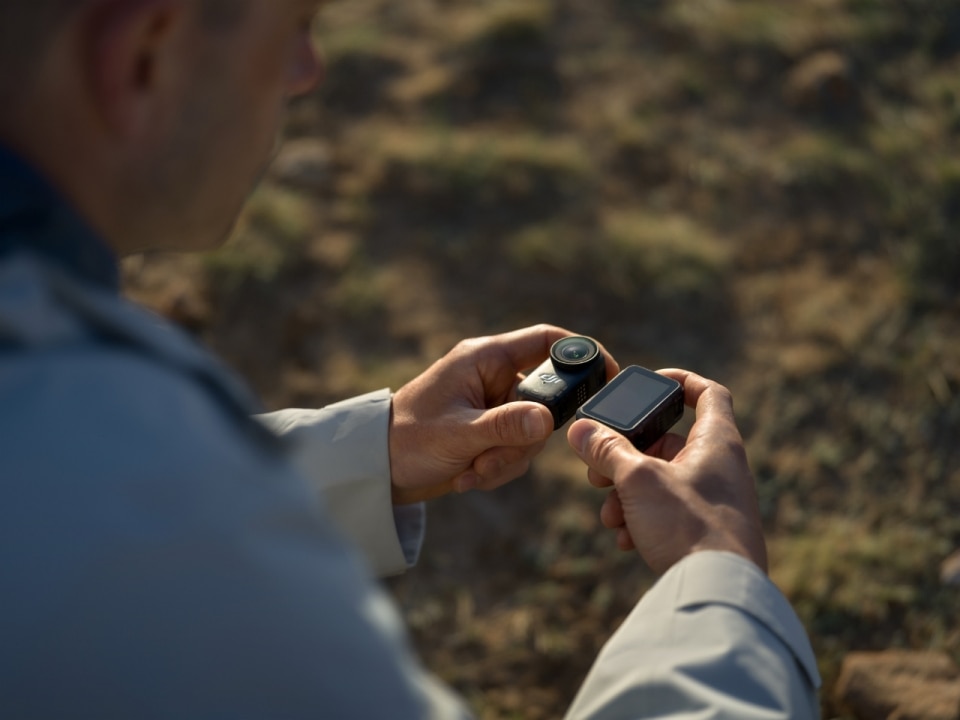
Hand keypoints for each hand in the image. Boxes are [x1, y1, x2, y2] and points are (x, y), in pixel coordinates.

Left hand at [390, 325, 618, 504]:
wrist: (377, 469)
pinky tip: (467, 476)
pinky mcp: (492, 432)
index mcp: (486, 358)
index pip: (547, 340)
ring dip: (507, 459)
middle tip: (494, 455)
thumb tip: (548, 421)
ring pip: (533, 433)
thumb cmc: (407, 439)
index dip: (583, 353)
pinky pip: (517, 450)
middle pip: (547, 400)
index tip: (608, 377)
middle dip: (526, 438)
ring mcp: (495, 406)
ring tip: (471, 470)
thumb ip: (504, 426)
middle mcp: (494, 377)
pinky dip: (497, 468)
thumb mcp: (457, 434)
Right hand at [567, 369, 766, 573]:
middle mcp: (720, 467)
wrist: (717, 594)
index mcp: (716, 442)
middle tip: (598, 471)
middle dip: (625, 457)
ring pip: (660, 482)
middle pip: (667, 443)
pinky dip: (642, 520)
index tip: (648, 385)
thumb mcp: (638, 480)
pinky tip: (626, 539)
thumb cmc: (688, 527)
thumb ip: (606, 450)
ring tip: (610, 516)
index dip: (679, 381)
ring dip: (627, 495)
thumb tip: (580, 429)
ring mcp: (714, 501)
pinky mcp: (704, 532)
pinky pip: (667, 514)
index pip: (707, 392)